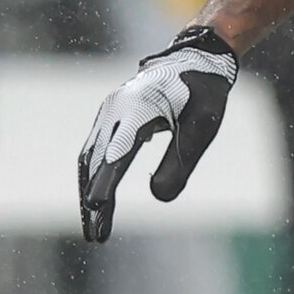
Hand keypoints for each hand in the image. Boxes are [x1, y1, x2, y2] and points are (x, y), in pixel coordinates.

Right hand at [77, 26, 237, 241]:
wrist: (195, 58)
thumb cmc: (203, 92)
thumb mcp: (201, 128)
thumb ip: (181, 162)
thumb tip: (158, 198)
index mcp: (137, 111)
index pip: (116, 155)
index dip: (105, 185)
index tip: (98, 211)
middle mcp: (115, 111)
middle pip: (96, 162)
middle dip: (94, 201)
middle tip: (96, 235)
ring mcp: (109, 112)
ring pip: (90, 158)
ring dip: (90, 191)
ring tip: (94, 225)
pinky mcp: (110, 116)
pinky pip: (94, 150)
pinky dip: (93, 176)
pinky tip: (97, 199)